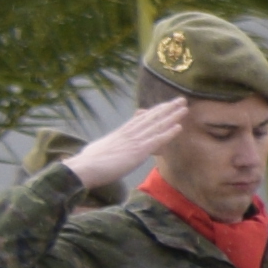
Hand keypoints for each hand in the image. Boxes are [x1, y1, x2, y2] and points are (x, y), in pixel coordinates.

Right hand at [68, 97, 187, 190]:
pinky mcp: (138, 151)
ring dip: (172, 116)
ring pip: (157, 125)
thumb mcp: (98, 149)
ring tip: (184, 107)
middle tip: (180, 100)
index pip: (139, 119)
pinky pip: (157, 140)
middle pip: (151, 117)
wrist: (84, 168)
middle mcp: (128, 134)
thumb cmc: (87, 163)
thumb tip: (103, 147)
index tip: (164, 105)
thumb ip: (105, 146)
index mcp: (119, 133)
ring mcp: (134, 141)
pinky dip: (169, 133)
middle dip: (166, 108)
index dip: (153, 112)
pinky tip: (179, 127)